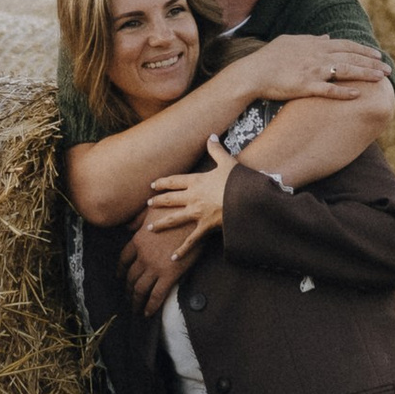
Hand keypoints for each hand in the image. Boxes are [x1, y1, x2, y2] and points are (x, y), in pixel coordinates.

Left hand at [123, 212, 187, 315]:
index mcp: (138, 240)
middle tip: (128, 297)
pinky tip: (148, 313)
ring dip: (136, 301)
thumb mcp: (152, 211)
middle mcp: (143, 255)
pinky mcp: (169, 274)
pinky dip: (150, 306)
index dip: (120, 270)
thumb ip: (138, 219)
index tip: (119, 277)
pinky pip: (156, 295)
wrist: (194, 219)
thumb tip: (127, 226)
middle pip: (130, 277)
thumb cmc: (176, 211)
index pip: (124, 259)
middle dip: (128, 289)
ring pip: (140, 288)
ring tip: (135, 309)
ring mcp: (155, 266)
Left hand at [146, 136, 232, 256]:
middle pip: (170, 199)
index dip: (163, 182)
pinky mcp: (205, 227)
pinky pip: (191, 240)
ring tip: (149, 228)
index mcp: (197, 181)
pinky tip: (172, 257)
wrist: (246, 199)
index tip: (153, 184)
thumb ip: (216, 150)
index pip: (175, 181)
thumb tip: (211, 136)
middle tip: (147, 203)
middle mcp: (193, 197)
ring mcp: (197, 213)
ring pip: (174, 218)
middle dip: (158, 201)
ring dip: (161, 223)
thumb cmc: (238, 180)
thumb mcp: (227, 162)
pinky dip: (182, 250)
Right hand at [245, 34, 388, 104]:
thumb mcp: (291, 41)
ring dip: (365, 75)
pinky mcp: (305, 86)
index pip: (345, 45)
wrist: (253, 72)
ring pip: (345, 71)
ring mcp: (312, 71)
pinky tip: (358, 95)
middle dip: (371, 63)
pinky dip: (344, 92)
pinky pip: (329, 90)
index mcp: (314, 44)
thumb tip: (327, 37)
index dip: (363, 50)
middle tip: (387, 69)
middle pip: (350, 58)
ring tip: (381, 79)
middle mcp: (317, 55)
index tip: (377, 54)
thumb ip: (311, 39)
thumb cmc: (270, 57)